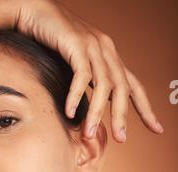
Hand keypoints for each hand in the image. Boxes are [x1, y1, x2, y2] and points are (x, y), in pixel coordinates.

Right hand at [15, 0, 162, 140]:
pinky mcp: (76, 45)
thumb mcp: (77, 65)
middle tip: (120, 139)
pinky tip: (69, 112)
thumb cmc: (53, 42)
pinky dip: (75, 95)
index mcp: (110, 58)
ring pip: (103, 85)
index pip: (134, 87)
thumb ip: (89, 82)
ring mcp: (93, 46)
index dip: (146, 109)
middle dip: (122, 116)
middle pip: (122, 89)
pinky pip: (81, 75)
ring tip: (88, 134)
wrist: (35, 12)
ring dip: (96, 113)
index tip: (157, 129)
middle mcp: (106, 51)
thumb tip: (92, 108)